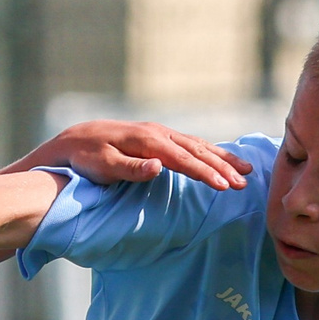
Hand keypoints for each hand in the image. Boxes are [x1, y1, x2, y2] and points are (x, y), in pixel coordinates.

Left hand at [26, 120, 250, 188]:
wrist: (73, 140)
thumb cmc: (85, 158)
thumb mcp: (103, 166)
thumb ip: (131, 168)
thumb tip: (160, 166)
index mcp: (147, 141)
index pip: (184, 159)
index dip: (206, 173)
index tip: (226, 186)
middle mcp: (157, 133)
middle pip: (197, 150)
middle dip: (223, 166)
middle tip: (245, 182)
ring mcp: (158, 133)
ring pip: (197, 145)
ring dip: (222, 158)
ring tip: (245, 170)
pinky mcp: (157, 136)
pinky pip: (190, 143)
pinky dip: (209, 151)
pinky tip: (220, 158)